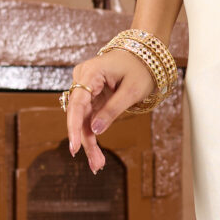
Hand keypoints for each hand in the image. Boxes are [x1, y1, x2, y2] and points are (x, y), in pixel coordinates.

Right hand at [65, 47, 153, 173]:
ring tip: (98, 164)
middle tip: (96, 165)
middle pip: (78, 115)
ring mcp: (85, 87)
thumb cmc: (140, 68)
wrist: (145, 54)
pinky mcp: (90, 95)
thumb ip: (113, 110)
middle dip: (85, 141)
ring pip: (82, 119)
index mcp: (90, 73)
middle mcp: (82, 79)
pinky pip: (88, 117)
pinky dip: (92, 134)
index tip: (75, 148)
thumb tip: (95, 130)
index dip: (74, 127)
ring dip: (89, 142)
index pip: (77, 103)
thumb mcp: (132, 91)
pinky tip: (96, 154)